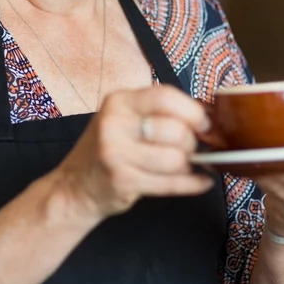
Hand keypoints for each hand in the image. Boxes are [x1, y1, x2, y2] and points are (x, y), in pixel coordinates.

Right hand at [51, 85, 215, 222]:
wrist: (74, 186)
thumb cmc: (109, 149)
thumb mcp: (124, 119)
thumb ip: (158, 113)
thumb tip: (208, 116)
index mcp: (119, 101)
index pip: (165, 97)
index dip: (193, 111)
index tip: (204, 123)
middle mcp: (114, 123)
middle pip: (175, 130)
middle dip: (191, 143)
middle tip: (188, 149)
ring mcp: (116, 153)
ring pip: (176, 159)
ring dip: (187, 165)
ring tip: (182, 165)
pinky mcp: (123, 181)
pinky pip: (172, 184)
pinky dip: (193, 184)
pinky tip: (200, 182)